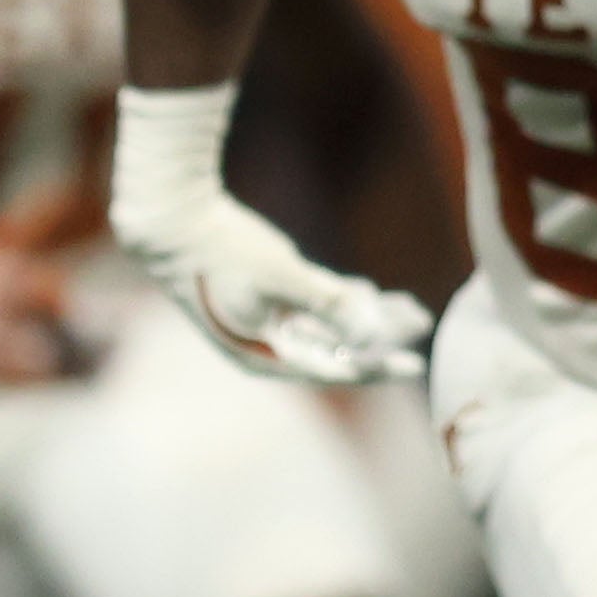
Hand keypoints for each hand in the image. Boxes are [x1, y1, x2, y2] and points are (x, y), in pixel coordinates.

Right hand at [108, 82, 430, 386]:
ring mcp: (270, 322)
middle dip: (380, 340)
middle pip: (337, 352)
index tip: (410, 363)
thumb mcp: (280, 278)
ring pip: (331, 329)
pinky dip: (347, 301)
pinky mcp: (271, 296)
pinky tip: (375, 294)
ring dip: (369, 320)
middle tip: (421, 329)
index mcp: (264, 359)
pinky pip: (319, 308)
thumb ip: (328, 302)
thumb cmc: (222, 255)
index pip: (332, 371)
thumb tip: (372, 330)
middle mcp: (269, 348)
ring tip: (412, 311)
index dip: (374, 367)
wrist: (176, 225)